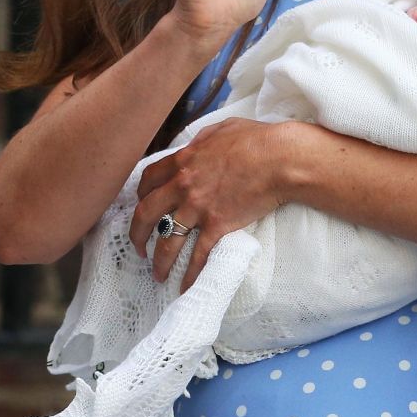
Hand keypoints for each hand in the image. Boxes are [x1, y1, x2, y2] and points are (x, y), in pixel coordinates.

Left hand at [129, 117, 294, 285]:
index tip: (141, 206)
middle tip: (138, 248)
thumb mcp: (222, 129)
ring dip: (159, 261)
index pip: (149, 181)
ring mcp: (198, 208)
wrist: (280, 159)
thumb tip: (195, 146)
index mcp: (183, 162)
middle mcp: (183, 186)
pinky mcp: (217, 225)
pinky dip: (190, 274)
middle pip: (146, 214)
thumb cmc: (257, 140)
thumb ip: (202, 140)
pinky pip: (198, 255)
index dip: (141, 196)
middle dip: (137, 235)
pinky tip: (186, 286)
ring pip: (167, 240)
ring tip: (157, 275)